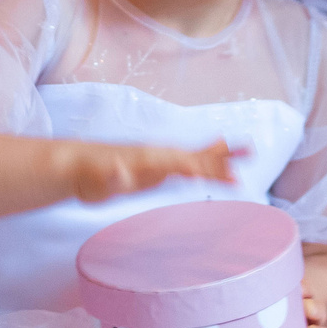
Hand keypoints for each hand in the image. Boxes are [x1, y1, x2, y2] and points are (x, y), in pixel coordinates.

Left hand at [64, 139, 242, 205]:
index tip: (227, 176)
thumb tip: (119, 169)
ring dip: (220, 155)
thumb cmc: (86, 175)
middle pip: (195, 156)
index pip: (180, 163)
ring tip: (247, 150)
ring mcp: (158, 160)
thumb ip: (110, 176)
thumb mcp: (96, 179)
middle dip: (221, 159)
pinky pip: (188, 161)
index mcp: (148, 158)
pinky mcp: (157, 166)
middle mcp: (157, 155)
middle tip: (250, 153)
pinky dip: (207, 156)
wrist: (75, 166)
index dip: (202, 168)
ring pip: (195, 156)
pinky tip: (220, 147)